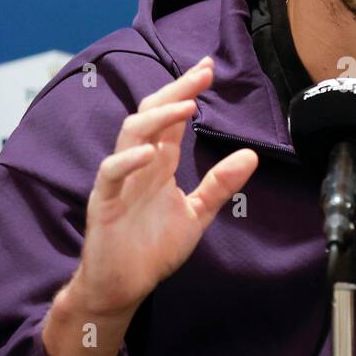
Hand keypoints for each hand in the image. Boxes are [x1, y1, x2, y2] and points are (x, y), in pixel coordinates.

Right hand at [66, 55, 258, 319]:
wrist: (123, 286)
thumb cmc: (152, 249)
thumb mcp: (196, 214)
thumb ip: (220, 185)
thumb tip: (252, 154)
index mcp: (158, 164)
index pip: (171, 119)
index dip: (187, 91)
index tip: (208, 69)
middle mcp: (137, 165)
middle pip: (151, 115)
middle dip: (175, 91)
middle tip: (201, 72)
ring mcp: (119, 181)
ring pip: (129, 135)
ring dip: (156, 117)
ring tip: (185, 104)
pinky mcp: (103, 203)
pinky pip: (110, 174)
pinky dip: (127, 161)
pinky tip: (148, 153)